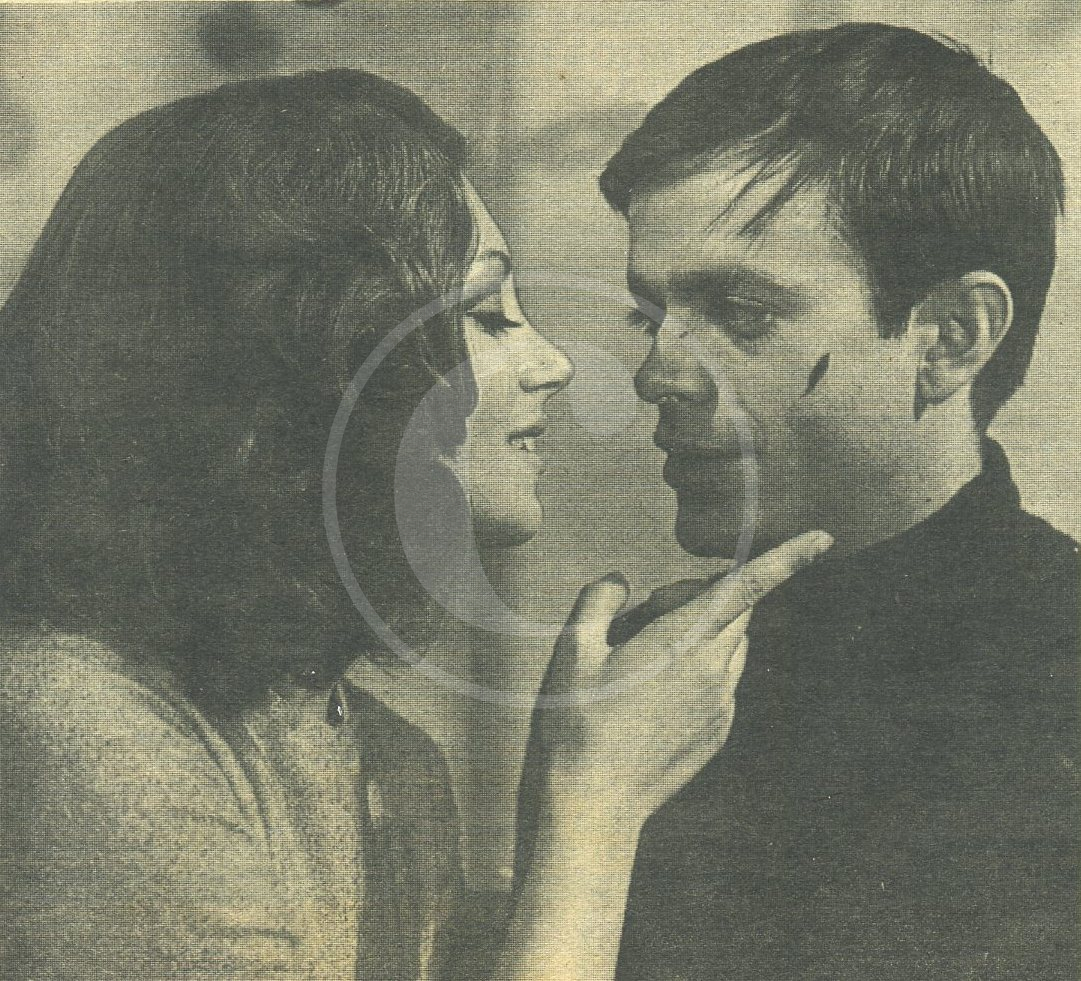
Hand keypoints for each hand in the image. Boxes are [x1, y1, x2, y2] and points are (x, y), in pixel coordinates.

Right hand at [534, 530, 832, 832]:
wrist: (593, 804)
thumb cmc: (577, 723)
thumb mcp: (573, 651)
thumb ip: (600, 602)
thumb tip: (621, 581)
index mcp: (682, 642)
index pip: (746, 587)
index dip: (788, 558)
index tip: (824, 537)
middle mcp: (714, 671)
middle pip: (738, 610)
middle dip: (707, 594)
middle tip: (650, 611)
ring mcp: (721, 705)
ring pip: (733, 646)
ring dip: (706, 631)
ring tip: (647, 654)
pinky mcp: (719, 732)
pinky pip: (724, 682)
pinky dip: (702, 668)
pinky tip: (654, 692)